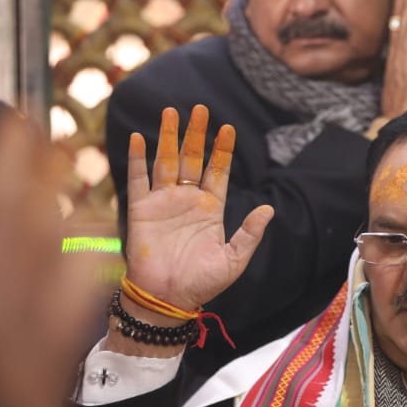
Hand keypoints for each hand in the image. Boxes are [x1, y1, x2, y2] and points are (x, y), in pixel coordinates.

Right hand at [122, 105, 272, 311]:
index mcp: (211, 209)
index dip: (222, 150)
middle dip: (196, 134)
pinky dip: (137, 158)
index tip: (227, 128)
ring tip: (171, 112)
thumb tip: (269, 209)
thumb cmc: (202, 282)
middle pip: (192, 159)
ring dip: (168, 137)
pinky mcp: (141, 210)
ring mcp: (163, 202)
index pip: (218, 172)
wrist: (168, 298)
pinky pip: (138, 179)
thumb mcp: (234, 259)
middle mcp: (187, 200)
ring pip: (166, 162)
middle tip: (201, 108)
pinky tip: (140, 137)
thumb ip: (249, 233)